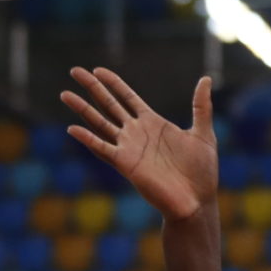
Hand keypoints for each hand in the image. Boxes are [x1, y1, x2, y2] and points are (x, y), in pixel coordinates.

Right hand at [62, 67, 216, 219]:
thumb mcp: (203, 133)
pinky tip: (73, 128)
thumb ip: (201, 106)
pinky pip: (102, 148)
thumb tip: (206, 78)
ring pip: (100, 123)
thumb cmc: (201, 172)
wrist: (196, 201)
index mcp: (153, 123)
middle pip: (108, 105)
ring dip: (82, 109)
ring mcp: (128, 148)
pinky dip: (87, 138)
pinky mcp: (125, 164)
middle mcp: (136, 133)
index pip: (127, 97)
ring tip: (64, 94)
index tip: (98, 70)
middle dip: (91, 87)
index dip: (113, 83)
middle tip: (74, 71)